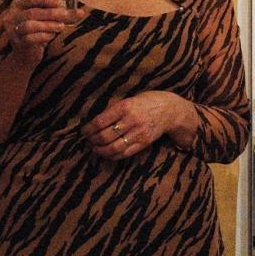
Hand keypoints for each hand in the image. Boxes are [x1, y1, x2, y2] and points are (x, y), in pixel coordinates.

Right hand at [2, 0, 81, 66]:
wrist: (26, 54)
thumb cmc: (39, 32)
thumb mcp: (49, 20)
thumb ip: (62, 15)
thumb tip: (80, 12)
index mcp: (19, 5)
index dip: (47, 0)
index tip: (61, 2)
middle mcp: (12, 16)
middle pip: (32, 12)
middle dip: (51, 13)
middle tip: (66, 14)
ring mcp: (13, 30)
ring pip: (30, 25)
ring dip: (48, 25)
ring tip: (61, 27)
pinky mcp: (17, 42)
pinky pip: (30, 38)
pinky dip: (43, 36)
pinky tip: (51, 36)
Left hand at [81, 90, 195, 160]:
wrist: (170, 110)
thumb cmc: (147, 102)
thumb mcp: (130, 99)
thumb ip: (114, 110)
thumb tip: (94, 123)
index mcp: (125, 107)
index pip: (100, 122)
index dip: (88, 129)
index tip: (84, 131)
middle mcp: (132, 120)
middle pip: (104, 136)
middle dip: (93, 141)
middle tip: (88, 141)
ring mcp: (138, 133)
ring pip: (113, 147)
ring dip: (100, 150)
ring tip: (95, 149)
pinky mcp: (144, 142)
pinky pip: (124, 153)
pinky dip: (112, 156)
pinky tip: (107, 153)